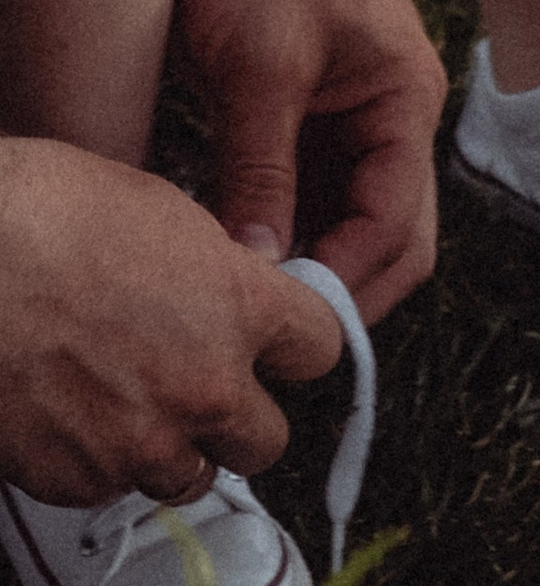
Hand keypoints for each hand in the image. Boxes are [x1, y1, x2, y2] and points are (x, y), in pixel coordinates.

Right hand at [0, 137, 339, 505]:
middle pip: (267, 439)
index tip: (277, 340)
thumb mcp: (168, 214)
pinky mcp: (80, 480)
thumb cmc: (56, 215)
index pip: (320, 347)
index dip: (296, 341)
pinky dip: (105, 461)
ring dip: (175, 446)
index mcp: (240, 309)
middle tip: (208, 385)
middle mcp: (205, 387)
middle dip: (243, 415)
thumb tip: (243, 282)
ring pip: (192, 475)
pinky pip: (116, 487)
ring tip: (135, 402)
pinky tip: (79, 413)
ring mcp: (142, 444)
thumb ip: (221, 270)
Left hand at [176, 0, 444, 321]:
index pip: (398, 228)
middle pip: (384, 233)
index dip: (345, 285)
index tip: (281, 327)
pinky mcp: (301, 103)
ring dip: (302, 261)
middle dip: (335, 287)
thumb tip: (256, 272)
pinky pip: (302, 187)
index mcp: (406, 96)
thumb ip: (261, 175)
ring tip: (242, 304)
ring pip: (340, 217)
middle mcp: (389, 109)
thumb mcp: (259, 69)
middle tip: (266, 335)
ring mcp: (347, 107)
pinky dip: (275, 226)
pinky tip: (228, 253)